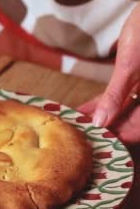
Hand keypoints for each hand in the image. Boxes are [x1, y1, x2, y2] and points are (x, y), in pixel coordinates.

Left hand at [78, 4, 139, 143]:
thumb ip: (115, 96)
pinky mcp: (137, 80)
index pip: (138, 130)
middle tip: (77, 134)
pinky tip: (85, 109)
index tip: (91, 142)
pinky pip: (121, 98)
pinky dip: (105, 104)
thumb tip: (101, 122)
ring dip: (102, 118)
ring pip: (124, 111)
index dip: (116, 138)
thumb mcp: (129, 66)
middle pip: (130, 123)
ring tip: (76, 123)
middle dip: (105, 129)